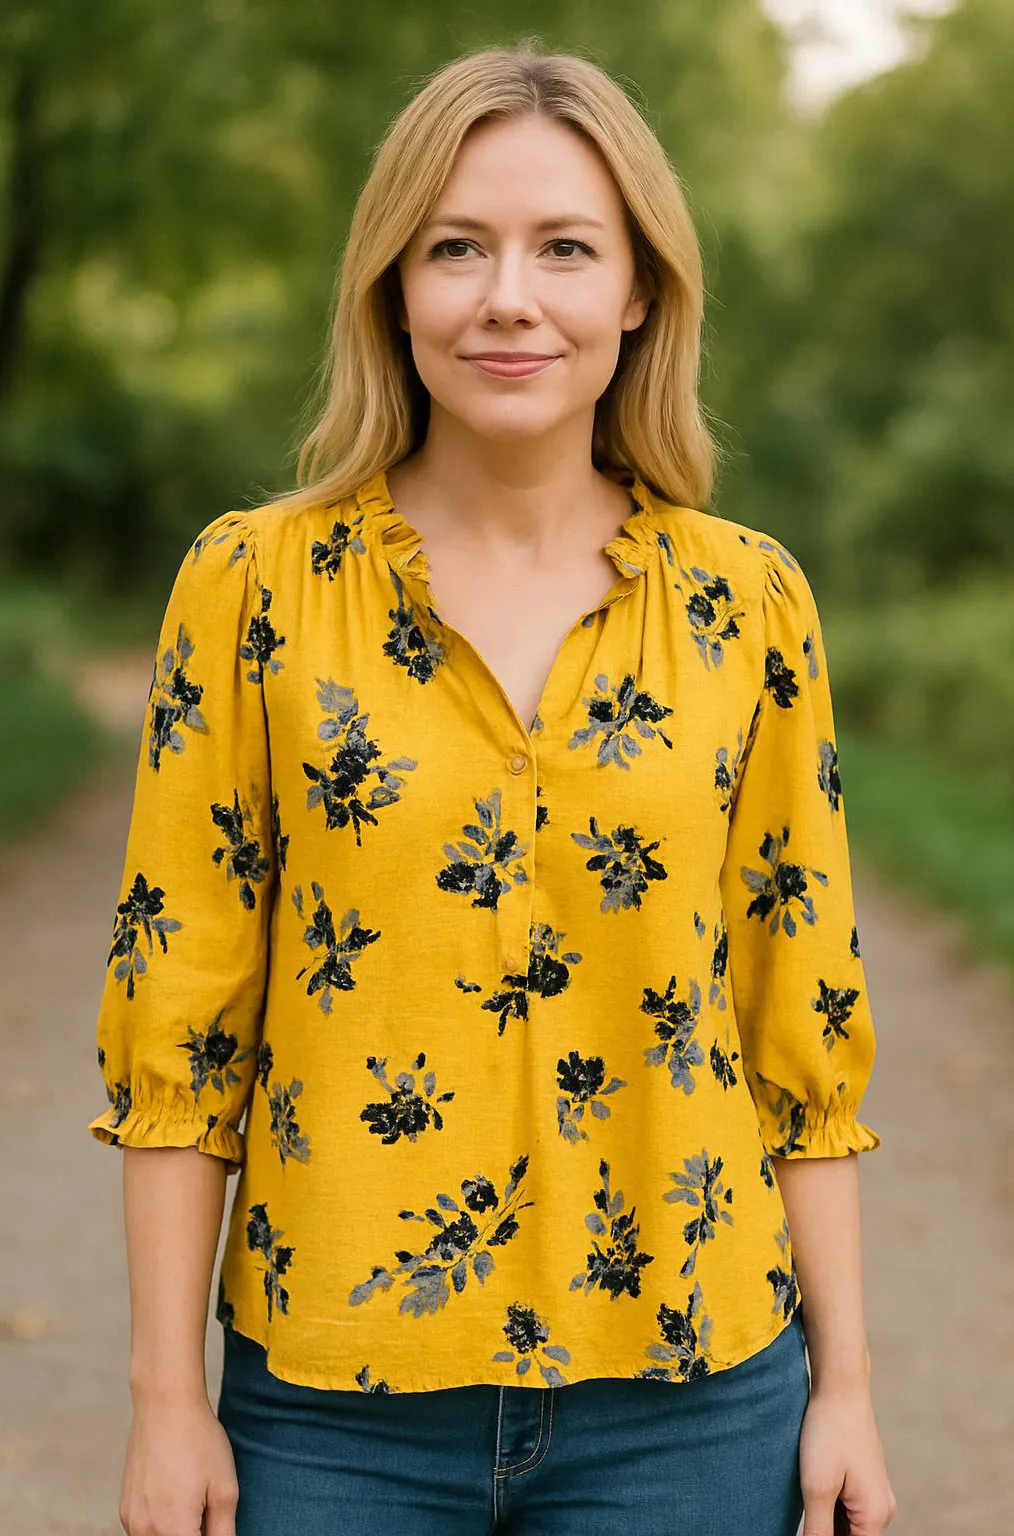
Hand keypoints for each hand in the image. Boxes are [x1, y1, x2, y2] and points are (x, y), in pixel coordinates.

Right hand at [119, 1393, 238, 1535]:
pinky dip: (161, 1526)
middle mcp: (145, 1532)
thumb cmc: (197, 1440)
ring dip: (176, 1532)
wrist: (165, 1405)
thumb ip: (224, 1531)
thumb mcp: (224, 1488)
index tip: (214, 1523)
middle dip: (193, 1534)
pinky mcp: (126, 1509)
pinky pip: (144, 1531)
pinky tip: (177, 1497)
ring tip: (194, 1501)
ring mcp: (132, 1521)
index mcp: (174, 1530)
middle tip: (207, 1511)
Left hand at [799, 1384, 896, 1535]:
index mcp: (875, 1515)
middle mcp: (881, 1508)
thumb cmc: (829, 1433)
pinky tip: (808, 1495)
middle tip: (806, 1511)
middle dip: (825, 1533)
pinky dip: (827, 1508)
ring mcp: (873, 1492)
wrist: (841, 1386)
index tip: (809, 1527)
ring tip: (805, 1501)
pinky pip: (845, 1507)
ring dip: (825, 1523)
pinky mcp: (861, 1479)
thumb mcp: (817, 1488)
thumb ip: (818, 1532)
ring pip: (846, 1524)